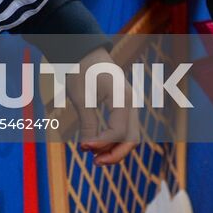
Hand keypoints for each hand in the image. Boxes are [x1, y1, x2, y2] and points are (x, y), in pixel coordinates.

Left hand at [57, 47, 138, 165]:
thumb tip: (88, 148)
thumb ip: (88, 123)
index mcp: (123, 97)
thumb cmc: (81, 70)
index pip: (118, 131)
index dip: (102, 143)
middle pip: (131, 138)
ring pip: (129, 136)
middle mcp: (132, 102)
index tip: (82, 147)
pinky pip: (123, 128)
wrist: (85, 51)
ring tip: (93, 155)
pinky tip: (97, 144)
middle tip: (94, 162)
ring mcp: (130, 104)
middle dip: (114, 153)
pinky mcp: (124, 106)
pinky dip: (112, 139)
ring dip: (114, 148)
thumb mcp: (81, 97)